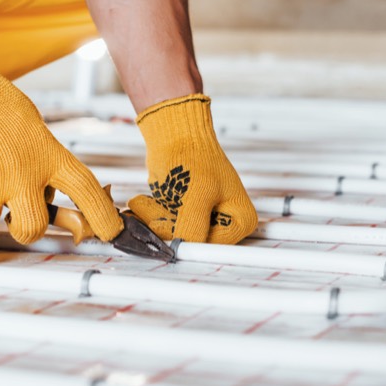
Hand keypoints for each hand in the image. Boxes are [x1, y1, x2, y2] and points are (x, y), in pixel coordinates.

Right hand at [0, 25, 122, 244]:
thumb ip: (42, 159)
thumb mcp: (28, 123)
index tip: (111, 232)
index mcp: (44, 153)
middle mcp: (19, 174)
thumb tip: (51, 194)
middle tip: (16, 217)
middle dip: (25, 229)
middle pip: (32, 227)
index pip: (84, 189)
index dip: (102, 215)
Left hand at [127, 94, 256, 243]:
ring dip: (153, 221)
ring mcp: (205, 220)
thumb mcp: (195, 197)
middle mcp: (226, 224)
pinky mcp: (186, 215)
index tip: (165, 236)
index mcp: (241, 221)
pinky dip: (152, 217)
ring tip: (144, 202)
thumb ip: (191, 229)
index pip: (211, 247)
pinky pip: (166, 228)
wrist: (175, 133)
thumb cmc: (192, 157)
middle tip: (150, 208)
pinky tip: (144, 202)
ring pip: (174, 237)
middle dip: (165, 228)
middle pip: (192, 242)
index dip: (187, 243)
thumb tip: (181, 251)